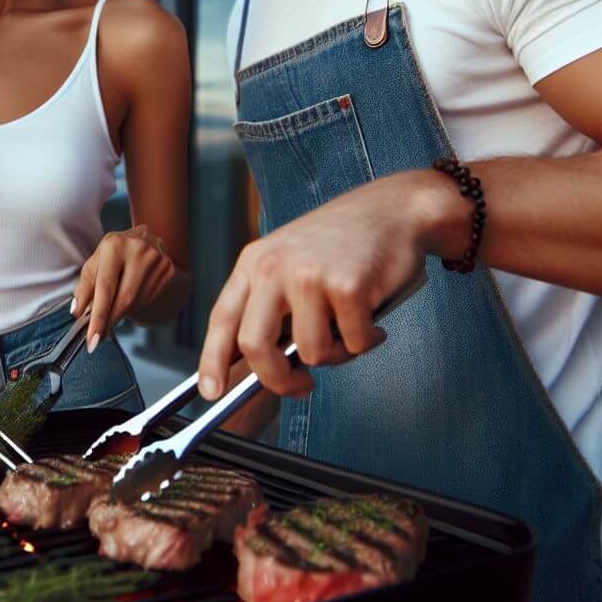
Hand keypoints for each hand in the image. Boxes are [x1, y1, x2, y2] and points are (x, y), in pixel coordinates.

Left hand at [72, 224, 175, 352]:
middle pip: (125, 298)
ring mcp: (156, 259)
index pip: (105, 287)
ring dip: (122, 314)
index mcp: (114, 245)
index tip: (92, 339)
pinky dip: (136, 307)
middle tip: (99, 337)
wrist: (143, 238)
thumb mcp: (95, 262)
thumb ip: (85, 286)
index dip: (98, 316)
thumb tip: (77, 311)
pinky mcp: (167, 269)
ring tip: (113, 312)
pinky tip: (130, 301)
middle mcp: (138, 250)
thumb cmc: (114, 253)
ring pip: (138, 301)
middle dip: (110, 321)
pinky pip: (149, 299)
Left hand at [197, 172, 445, 399]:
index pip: (222, 318)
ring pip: (310, 353)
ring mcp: (309, 276)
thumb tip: (261, 364)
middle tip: (299, 386)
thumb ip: (270, 305)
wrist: (391, 210)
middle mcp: (274, 267)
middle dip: (277, 379)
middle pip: (254, 345)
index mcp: (254, 262)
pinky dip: (366, 340)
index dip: (212, 360)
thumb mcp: (289, 261)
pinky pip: (353, 343)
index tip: (210, 391)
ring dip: (336, 354)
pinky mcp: (347, 286)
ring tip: (349, 328)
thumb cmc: (341, 242)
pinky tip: (372, 318)